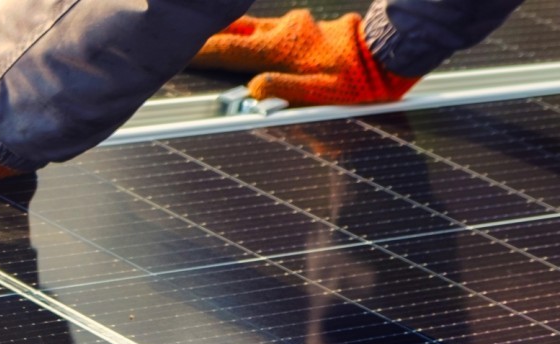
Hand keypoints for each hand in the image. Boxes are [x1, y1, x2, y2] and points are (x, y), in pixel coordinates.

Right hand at [189, 10, 418, 106]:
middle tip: (186, 39)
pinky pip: (274, 28)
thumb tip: (253, 90)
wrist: (392, 52)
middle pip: (234, 31)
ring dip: (232, 34)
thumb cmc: (359, 78)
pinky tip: (260, 44)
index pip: (227, 50)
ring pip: (253, 27)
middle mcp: (284, 31)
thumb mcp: (320, 93)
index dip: (198, 52)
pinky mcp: (308, 24)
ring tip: (215, 41)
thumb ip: (282, 90)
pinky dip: (258, 36)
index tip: (176, 52)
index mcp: (280, 50)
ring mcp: (297, 24)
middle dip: (209, 35)